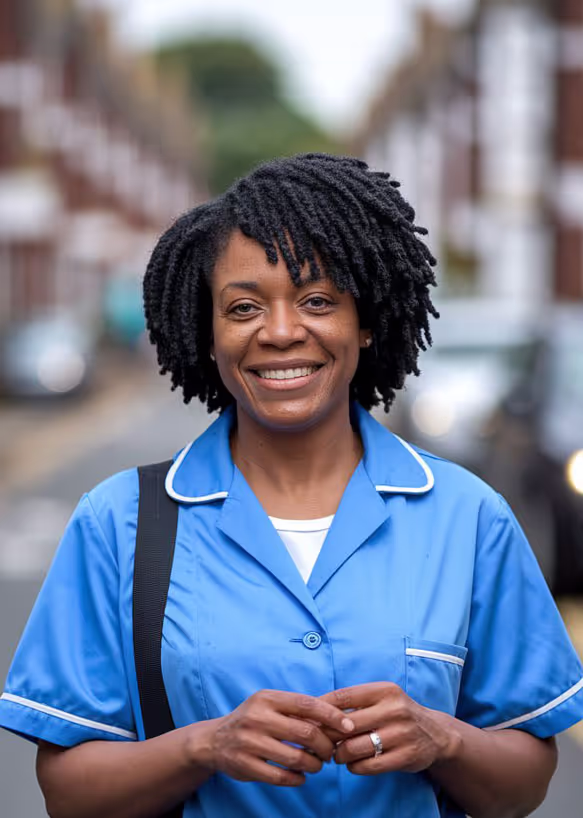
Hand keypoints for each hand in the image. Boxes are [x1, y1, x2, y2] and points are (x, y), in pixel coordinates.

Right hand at [206, 689, 354, 786]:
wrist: (214, 740)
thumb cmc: (252, 720)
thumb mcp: (269, 705)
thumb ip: (297, 709)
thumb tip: (337, 715)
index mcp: (267, 698)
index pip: (307, 704)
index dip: (331, 715)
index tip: (348, 726)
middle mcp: (257, 717)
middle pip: (306, 732)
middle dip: (326, 745)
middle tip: (331, 753)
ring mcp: (249, 742)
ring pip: (296, 757)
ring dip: (314, 765)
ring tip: (317, 765)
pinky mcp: (245, 765)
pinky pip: (280, 776)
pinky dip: (297, 778)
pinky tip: (302, 776)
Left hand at [319, 682, 457, 775]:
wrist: (436, 734)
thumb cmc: (397, 713)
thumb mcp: (381, 698)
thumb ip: (354, 702)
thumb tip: (315, 710)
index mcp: (384, 690)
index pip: (343, 697)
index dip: (321, 709)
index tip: (310, 718)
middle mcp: (394, 709)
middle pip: (345, 725)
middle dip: (328, 736)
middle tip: (322, 742)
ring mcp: (401, 734)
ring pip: (354, 748)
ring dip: (339, 755)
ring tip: (338, 755)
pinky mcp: (406, 757)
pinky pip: (369, 766)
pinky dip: (354, 767)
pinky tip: (353, 764)